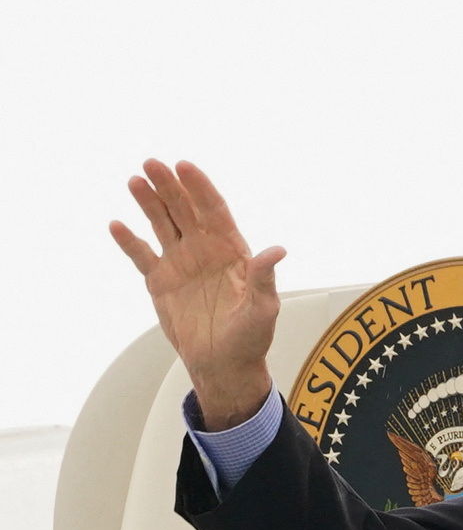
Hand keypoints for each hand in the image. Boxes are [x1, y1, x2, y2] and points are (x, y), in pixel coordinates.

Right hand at [110, 159, 285, 429]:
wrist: (224, 365)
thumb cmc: (251, 338)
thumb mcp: (262, 308)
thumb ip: (264, 278)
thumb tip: (277, 250)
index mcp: (232, 252)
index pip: (215, 211)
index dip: (200, 188)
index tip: (185, 166)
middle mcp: (206, 251)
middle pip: (185, 211)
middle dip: (170, 187)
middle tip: (151, 164)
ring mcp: (182, 264)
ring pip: (163, 225)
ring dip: (149, 203)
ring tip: (134, 181)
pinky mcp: (161, 282)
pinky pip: (142, 256)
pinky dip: (130, 241)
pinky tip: (117, 225)